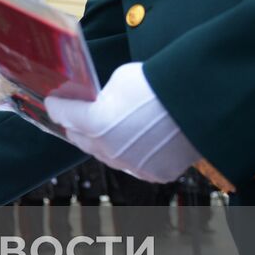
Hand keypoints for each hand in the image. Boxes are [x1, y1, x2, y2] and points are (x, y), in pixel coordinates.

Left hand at [44, 62, 198, 182]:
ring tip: (102, 133)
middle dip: (76, 127)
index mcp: (94, 123)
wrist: (200, 101)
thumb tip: (99, 103)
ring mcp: (132, 165)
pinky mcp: (154, 173)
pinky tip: (132, 144)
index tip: (53, 103)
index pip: (63, 115)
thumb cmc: (157, 83)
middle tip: (74, 118)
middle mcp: (109, 149)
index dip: (57, 106)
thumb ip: (102, 96)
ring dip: (101, 144)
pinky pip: (133, 165)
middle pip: (81, 140)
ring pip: (106, 156)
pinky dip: (129, 155)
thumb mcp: (120, 80)